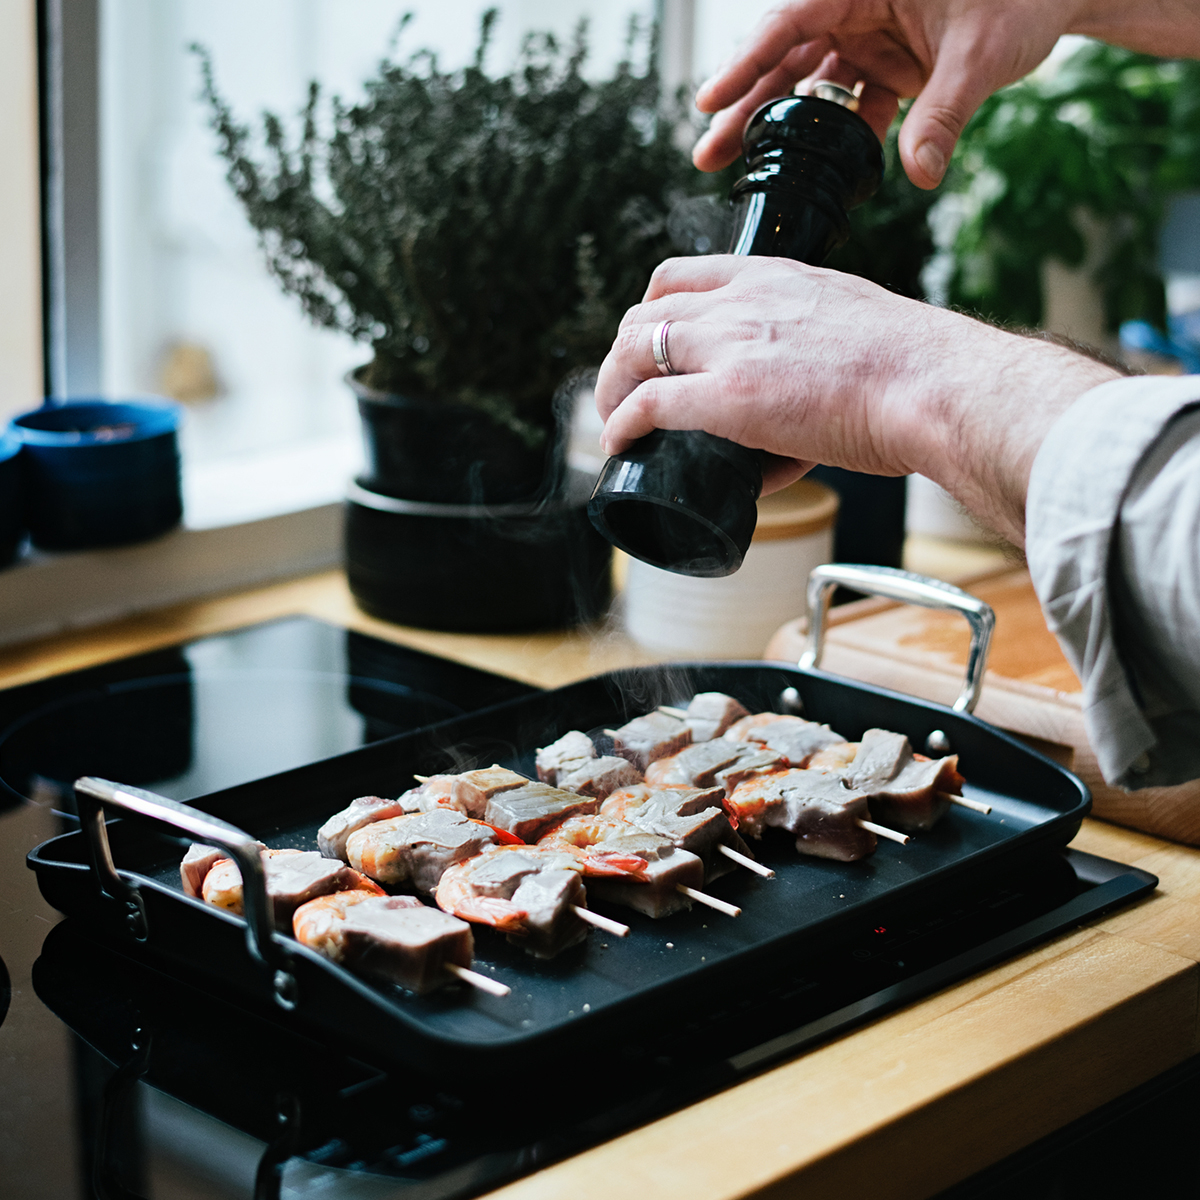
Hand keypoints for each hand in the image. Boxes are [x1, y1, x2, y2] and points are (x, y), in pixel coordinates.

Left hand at [595, 255, 1120, 544]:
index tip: (652, 343)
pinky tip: (619, 442)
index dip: (652, 311)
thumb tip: (799, 415)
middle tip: (625, 388)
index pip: (682, 276)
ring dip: (613, 386)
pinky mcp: (728, 395)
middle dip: (624, 352)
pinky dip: (622, 424)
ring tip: (615, 419)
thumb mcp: (850, 328)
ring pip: (634, 349)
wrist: (937, 385)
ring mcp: (732, 345)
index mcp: (774, 276)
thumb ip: (812, 353)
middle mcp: (743, 301)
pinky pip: (647, 404)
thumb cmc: (913, 369)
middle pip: (646, 311)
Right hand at [692, 0, 1199, 188]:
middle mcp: (859, 7)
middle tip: (707, 153)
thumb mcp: (982, 54)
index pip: (790, 21)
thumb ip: (945, 115)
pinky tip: (811, 171)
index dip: (746, 64)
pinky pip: (851, 106)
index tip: (708, 102)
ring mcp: (872, 38)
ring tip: (737, 165)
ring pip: (810, 87)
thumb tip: (920, 177)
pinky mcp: (890, 67)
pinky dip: (833, 139)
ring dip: (776, 128)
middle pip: (786, 59)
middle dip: (745, 106)